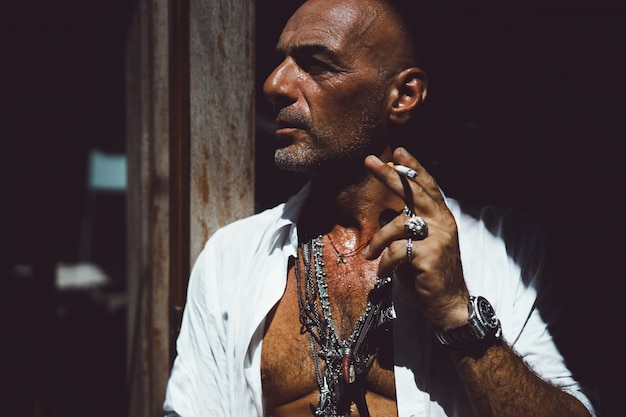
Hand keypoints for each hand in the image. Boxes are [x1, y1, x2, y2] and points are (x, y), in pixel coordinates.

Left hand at [363, 147, 468, 328]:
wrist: (448, 304)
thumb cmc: (427, 273)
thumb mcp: (415, 245)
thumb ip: (405, 228)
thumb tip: (385, 214)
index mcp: (440, 217)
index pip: (427, 187)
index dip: (413, 168)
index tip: (398, 151)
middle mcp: (442, 223)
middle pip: (414, 192)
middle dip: (390, 175)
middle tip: (369, 161)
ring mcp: (437, 239)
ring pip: (398, 225)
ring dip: (378, 240)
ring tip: (370, 255)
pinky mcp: (429, 257)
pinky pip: (396, 251)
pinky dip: (385, 263)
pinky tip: (384, 273)